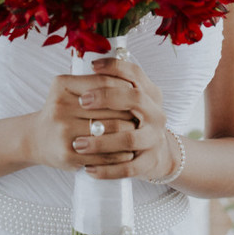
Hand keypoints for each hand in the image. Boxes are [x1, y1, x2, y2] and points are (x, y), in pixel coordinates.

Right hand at [28, 70, 137, 170]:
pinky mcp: (67, 153)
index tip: (137, 95)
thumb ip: (95, 82)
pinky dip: (119, 154)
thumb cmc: (61, 112)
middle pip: (110, 108)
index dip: (125, 89)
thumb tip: (132, 83)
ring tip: (137, 134)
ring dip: (129, 134)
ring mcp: (63, 131)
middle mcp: (60, 107)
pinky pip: (102, 154)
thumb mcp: (70, 90)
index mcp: (62, 85)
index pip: (104, 82)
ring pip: (110, 131)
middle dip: (130, 113)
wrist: (36, 138)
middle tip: (142, 118)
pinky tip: (127, 152)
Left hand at [72, 57, 174, 180]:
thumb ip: (110, 85)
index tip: (92, 65)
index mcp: (150, 93)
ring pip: (128, 138)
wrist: (156, 154)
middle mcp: (156, 113)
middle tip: (81, 102)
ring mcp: (154, 138)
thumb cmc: (132, 122)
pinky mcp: (150, 162)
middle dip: (106, 97)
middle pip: (134, 99)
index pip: (134, 73)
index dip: (114, 66)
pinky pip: (128, 168)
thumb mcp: (129, 101)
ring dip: (101, 141)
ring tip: (77, 144)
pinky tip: (88, 170)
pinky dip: (107, 170)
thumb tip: (81, 64)